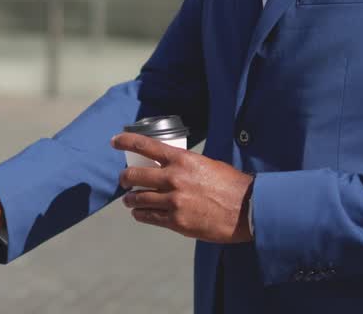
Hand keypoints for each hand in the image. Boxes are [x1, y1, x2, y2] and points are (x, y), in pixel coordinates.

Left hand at [112, 132, 253, 243]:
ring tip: (129, 200)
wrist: (247, 209)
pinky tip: (139, 213)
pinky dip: (140, 215)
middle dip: (125, 178)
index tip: (114, 141)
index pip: (145, 145)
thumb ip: (184, 165)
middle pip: (134, 175)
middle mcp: (173, 178)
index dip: (125, 141)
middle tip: (124, 180)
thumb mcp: (206, 164)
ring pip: (138, 199)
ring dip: (130, 199)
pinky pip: (149, 217)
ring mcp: (174, 201)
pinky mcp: (176, 222)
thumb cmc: (230, 184)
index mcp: (181, 159)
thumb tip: (168, 166)